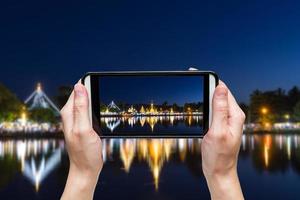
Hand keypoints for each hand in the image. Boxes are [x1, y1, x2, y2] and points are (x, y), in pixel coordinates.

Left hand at [60, 82, 102, 199]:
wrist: (86, 169)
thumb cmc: (84, 152)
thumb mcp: (83, 128)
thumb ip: (81, 107)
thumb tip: (79, 87)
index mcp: (68, 113)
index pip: (77, 90)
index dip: (88, 84)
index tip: (97, 83)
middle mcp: (71, 115)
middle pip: (82, 95)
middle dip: (92, 91)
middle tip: (103, 94)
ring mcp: (78, 121)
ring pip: (87, 103)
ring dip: (95, 101)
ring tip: (103, 103)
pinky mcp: (84, 126)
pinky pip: (90, 112)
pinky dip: (96, 110)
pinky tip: (101, 113)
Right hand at [201, 81, 244, 199]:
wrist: (218, 171)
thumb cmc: (219, 155)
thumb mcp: (218, 131)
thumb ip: (219, 109)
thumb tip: (220, 88)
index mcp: (234, 115)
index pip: (223, 90)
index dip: (211, 79)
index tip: (198, 73)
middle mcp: (232, 115)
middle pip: (219, 93)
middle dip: (206, 84)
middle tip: (192, 78)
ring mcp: (226, 120)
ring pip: (215, 101)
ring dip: (205, 94)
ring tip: (193, 87)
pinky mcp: (220, 125)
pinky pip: (213, 110)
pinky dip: (205, 104)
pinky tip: (198, 104)